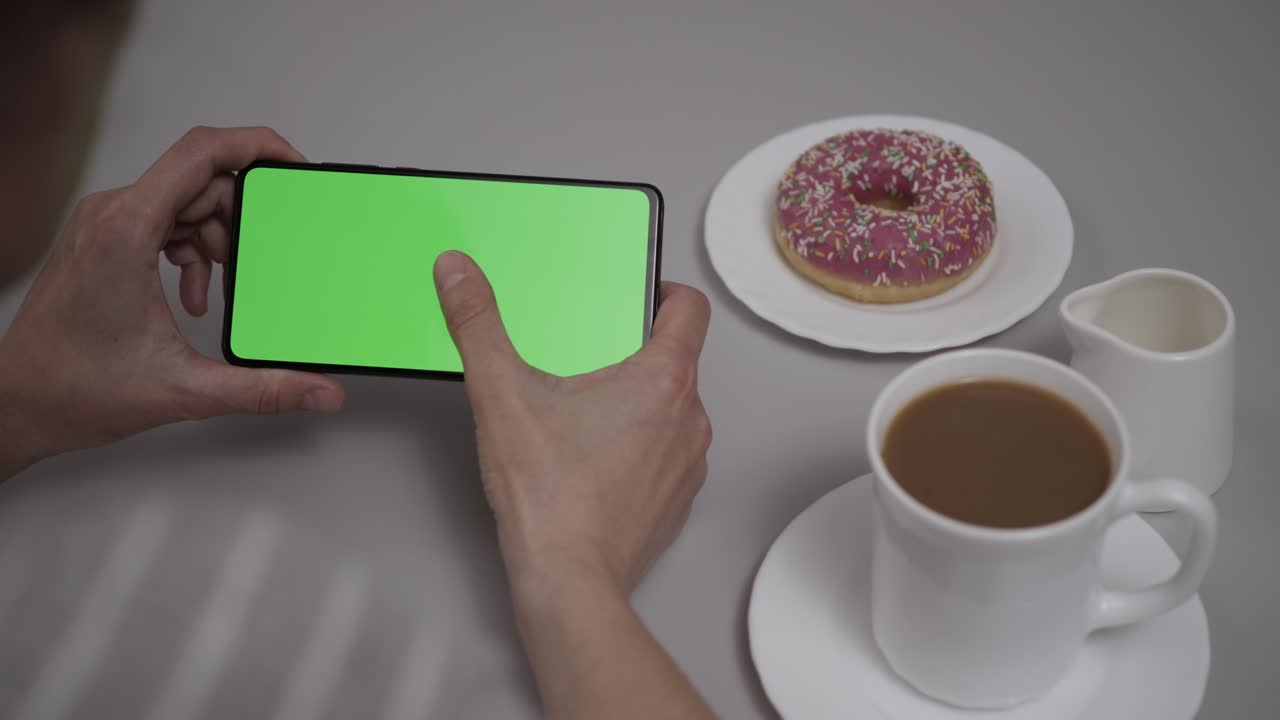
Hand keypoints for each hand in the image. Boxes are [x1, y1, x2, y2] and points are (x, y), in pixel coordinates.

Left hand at [0, 126, 343, 474]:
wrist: (19, 403)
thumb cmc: (75, 388)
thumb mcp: (186, 389)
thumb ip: (264, 389)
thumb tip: (320, 391)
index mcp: (126, 230)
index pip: (201, 152)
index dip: (257, 146)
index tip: (293, 165)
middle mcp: (110, 214)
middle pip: (201, 180)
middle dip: (241, 220)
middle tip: (257, 264)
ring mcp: (102, 223)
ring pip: (184, 200)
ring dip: (216, 240)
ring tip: (224, 288)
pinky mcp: (101, 239)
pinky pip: (163, 220)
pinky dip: (191, 250)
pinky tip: (195, 295)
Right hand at [432, 250, 711, 593]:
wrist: (569, 581)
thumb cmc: (548, 493)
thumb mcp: (501, 394)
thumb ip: (477, 323)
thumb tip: (457, 270)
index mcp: (663, 380)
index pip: (691, 310)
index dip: (667, 292)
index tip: (638, 296)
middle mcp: (691, 419)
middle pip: (678, 360)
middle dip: (635, 353)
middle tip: (588, 360)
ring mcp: (689, 464)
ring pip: (674, 410)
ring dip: (639, 403)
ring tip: (585, 414)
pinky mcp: (678, 501)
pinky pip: (667, 456)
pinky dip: (640, 448)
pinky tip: (594, 461)